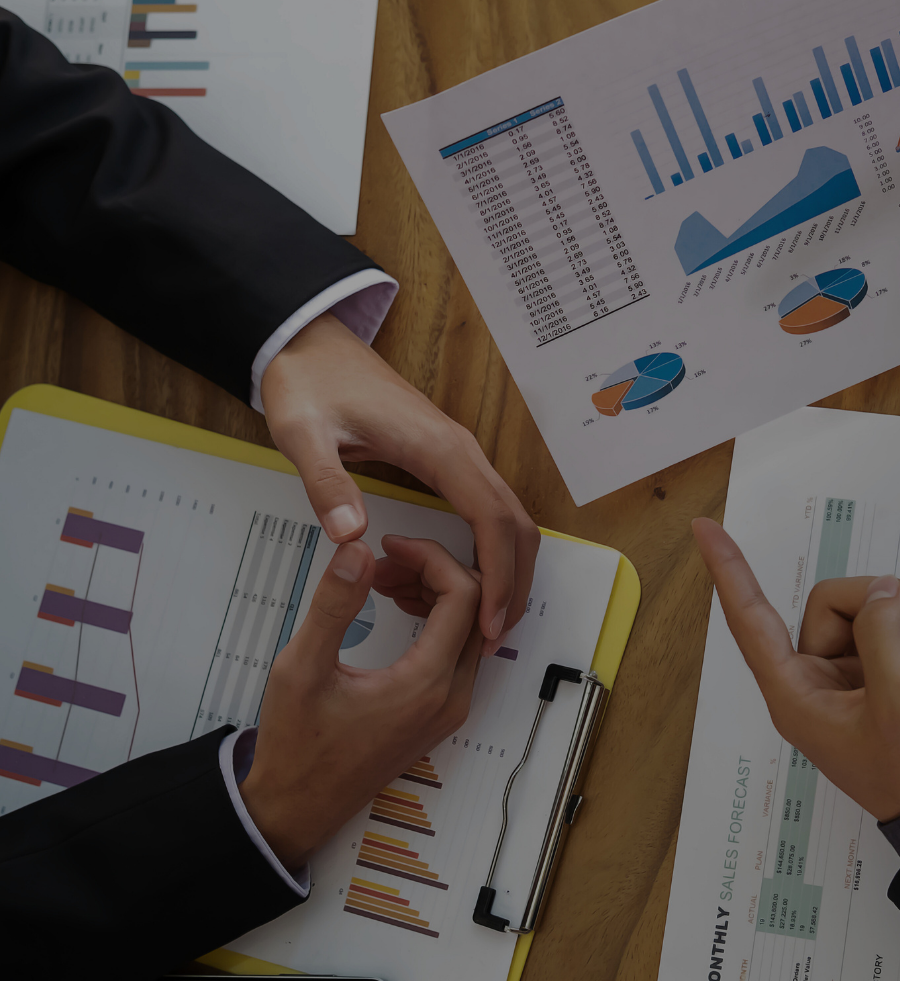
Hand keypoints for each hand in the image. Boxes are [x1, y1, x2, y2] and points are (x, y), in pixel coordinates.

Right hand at [239, 536, 481, 869]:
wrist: (297, 809)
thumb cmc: (297, 747)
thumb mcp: (300, 669)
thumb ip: (333, 605)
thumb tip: (356, 550)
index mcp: (426, 685)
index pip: (464, 594)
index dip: (431, 557)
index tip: (390, 546)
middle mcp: (451, 697)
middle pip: (476, 607)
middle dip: (434, 571)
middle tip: (384, 560)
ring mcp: (450, 707)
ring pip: (469, 627)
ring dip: (435, 593)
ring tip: (382, 579)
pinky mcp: (439, 711)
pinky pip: (457, 649)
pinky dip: (435, 618)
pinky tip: (395, 606)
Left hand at [261, 311, 538, 655]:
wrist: (310, 344)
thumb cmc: (311, 383)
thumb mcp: (303, 434)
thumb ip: (327, 484)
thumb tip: (353, 536)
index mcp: (438, 449)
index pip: (491, 520)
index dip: (498, 576)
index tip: (489, 622)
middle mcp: (460, 451)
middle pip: (515, 523)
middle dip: (514, 582)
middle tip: (493, 636)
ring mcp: (457, 454)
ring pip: (507, 518)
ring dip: (507, 568)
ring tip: (486, 619)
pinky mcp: (447, 459)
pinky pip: (487, 510)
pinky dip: (490, 550)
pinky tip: (467, 580)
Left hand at [693, 518, 899, 821]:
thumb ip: (882, 634)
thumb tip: (883, 592)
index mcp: (795, 692)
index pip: (750, 619)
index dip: (729, 572)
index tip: (704, 529)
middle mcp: (816, 678)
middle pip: (836, 602)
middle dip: (888, 603)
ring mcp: (853, 674)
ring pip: (875, 609)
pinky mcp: (888, 672)